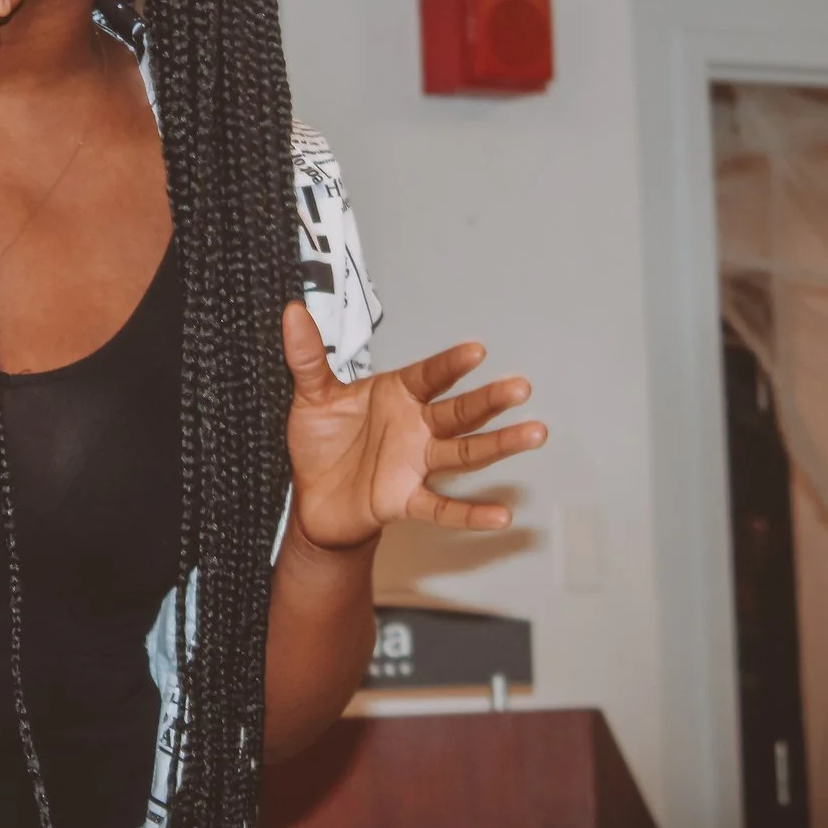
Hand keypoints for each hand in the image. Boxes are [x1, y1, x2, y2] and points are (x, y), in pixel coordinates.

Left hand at [279, 300, 545, 552]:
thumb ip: (306, 356)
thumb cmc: (321, 445)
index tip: (476, 351)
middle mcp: (414, 428)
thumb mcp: (310, 396)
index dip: (450, 365)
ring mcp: (415, 464)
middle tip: (520, 387)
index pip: (429, 376)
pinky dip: (471, 512)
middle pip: (458, 412)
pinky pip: (443, 507)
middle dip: (489, 400)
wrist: (313, 499)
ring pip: (463, 452)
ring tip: (534, 433)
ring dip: (498, 445)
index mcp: (397, 396)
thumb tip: (293, 313)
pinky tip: (502, 515)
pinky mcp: (405, 500)